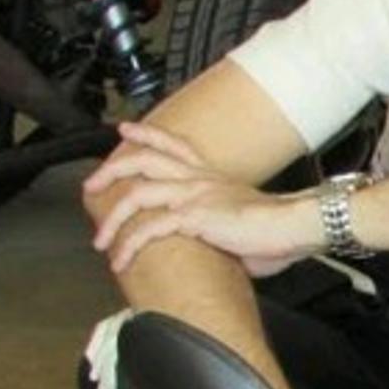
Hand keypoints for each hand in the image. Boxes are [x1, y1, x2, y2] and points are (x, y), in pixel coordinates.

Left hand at [84, 121, 315, 274]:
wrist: (297, 226)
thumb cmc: (280, 230)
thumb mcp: (244, 224)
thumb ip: (225, 231)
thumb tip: (225, 250)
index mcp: (212, 177)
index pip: (174, 145)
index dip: (147, 135)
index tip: (126, 130)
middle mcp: (199, 180)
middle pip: (144, 160)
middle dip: (111, 171)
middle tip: (91, 184)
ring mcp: (194, 196)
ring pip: (137, 195)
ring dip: (112, 219)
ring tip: (101, 239)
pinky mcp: (194, 217)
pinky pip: (149, 229)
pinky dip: (129, 244)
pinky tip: (121, 259)